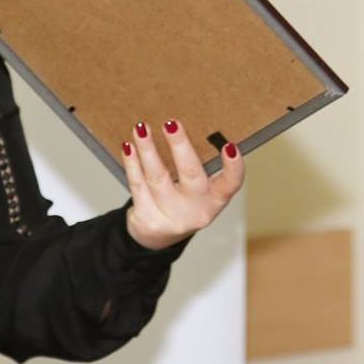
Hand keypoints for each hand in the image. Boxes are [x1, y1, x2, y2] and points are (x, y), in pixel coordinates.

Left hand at [121, 118, 244, 250]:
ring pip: (157, 177)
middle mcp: (196, 210)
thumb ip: (198, 166)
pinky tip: (129, 147)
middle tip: (171, 124)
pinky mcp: (148, 219)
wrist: (158, 239)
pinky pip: (137, 185)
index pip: (230, 184)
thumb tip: (181, 127)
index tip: (230, 147)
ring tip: (141, 128)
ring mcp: (172, 217)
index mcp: (215, 200)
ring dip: (148, 149)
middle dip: (180, 146)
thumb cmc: (182, 203)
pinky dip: (132, 164)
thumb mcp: (199, 190)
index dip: (233, 167)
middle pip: (190, 175)